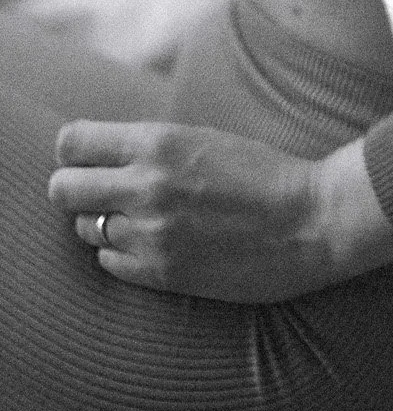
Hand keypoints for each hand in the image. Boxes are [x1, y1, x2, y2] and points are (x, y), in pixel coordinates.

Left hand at [48, 124, 392, 301]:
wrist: (311, 221)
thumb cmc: (264, 172)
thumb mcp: (204, 137)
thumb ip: (151, 146)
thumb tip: (99, 153)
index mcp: (159, 142)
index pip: (71, 143)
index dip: (73, 150)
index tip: (86, 156)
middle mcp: (146, 186)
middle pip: (63, 188)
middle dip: (74, 187)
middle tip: (99, 189)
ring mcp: (151, 233)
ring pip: (84, 227)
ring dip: (103, 220)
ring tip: (137, 216)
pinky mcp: (160, 273)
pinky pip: (108, 262)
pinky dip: (121, 251)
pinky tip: (152, 241)